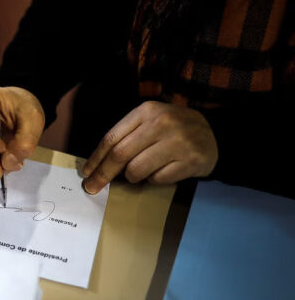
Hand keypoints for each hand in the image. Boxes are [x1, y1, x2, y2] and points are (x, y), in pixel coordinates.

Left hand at [81, 101, 217, 193]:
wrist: (214, 134)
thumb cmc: (172, 130)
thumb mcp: (149, 122)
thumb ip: (126, 138)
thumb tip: (96, 166)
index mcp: (146, 111)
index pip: (112, 138)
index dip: (96, 158)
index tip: (86, 172)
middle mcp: (162, 123)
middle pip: (120, 155)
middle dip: (103, 174)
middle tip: (92, 188)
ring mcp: (178, 142)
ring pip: (136, 170)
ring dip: (133, 177)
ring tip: (142, 171)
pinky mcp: (190, 160)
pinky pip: (157, 179)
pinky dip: (155, 180)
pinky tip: (164, 170)